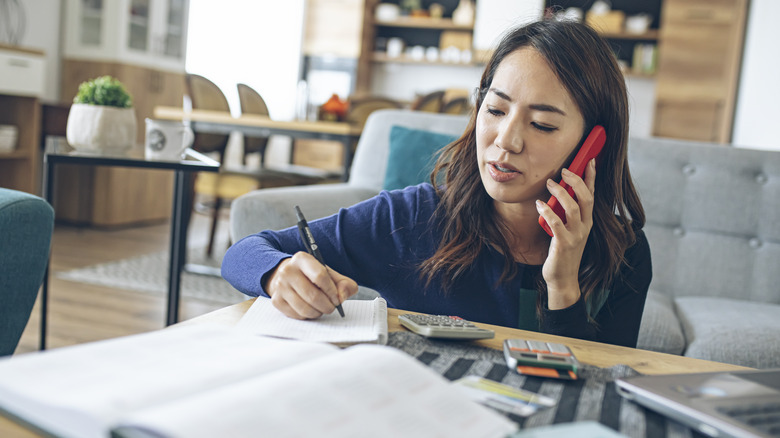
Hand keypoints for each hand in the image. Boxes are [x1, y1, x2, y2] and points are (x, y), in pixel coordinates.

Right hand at [265, 252, 357, 318]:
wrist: (288, 276)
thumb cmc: (312, 276)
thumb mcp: (330, 274)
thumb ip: (344, 284)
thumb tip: (341, 297)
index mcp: (302, 259)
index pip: (320, 276)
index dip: (332, 291)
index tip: (337, 298)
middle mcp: (288, 271)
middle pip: (313, 295)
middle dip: (327, 306)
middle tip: (332, 307)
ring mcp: (280, 286)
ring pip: (305, 308)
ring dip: (318, 312)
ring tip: (322, 308)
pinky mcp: (276, 300)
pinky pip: (297, 315)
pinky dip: (308, 316)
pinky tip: (310, 309)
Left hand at [535, 158, 595, 308]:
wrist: (562, 278)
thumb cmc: (562, 252)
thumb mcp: (568, 230)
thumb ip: (566, 214)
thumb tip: (558, 192)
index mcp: (587, 221)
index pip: (592, 195)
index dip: (591, 177)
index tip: (590, 160)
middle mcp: (585, 227)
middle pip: (586, 198)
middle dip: (576, 180)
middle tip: (564, 170)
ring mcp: (576, 236)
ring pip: (573, 208)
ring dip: (560, 193)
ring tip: (549, 184)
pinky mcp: (564, 244)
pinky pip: (557, 223)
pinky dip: (548, 212)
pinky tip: (539, 205)